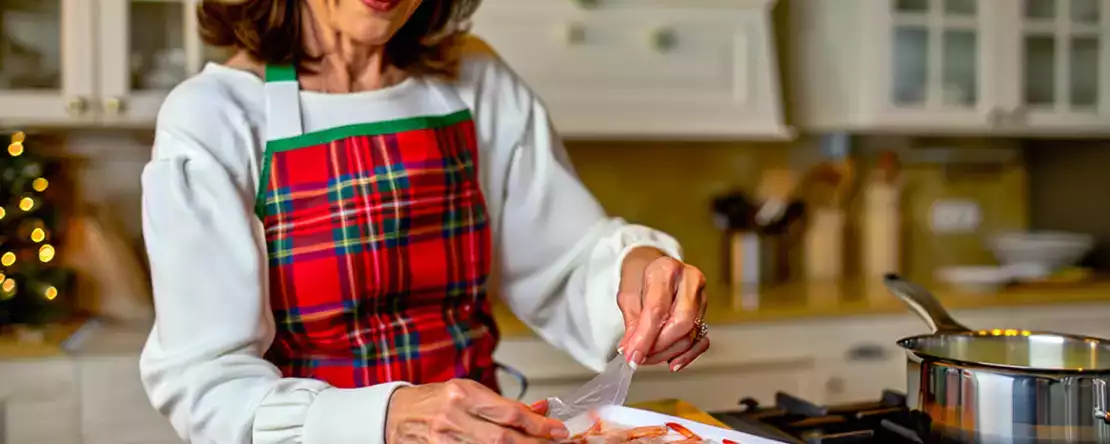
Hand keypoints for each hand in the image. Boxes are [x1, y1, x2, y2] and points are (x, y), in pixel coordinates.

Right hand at [386, 379, 567, 443]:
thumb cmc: (434, 400)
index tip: (558, 429)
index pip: (510, 413)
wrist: (395, 414)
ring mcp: (444, 440)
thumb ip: (502, 403)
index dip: (539, 424)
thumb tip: (540, 408)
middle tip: (555, 442)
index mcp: (462, 394)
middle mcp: (453, 417)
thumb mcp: (468, 391)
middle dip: (534, 442)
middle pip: (504, 438)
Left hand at [616, 248, 708, 371]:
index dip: (645, 337)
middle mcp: (689, 280)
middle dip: (659, 347)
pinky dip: (687, 355)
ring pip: (691, 334)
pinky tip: (672, 361)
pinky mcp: (705, 312)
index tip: (633, 356)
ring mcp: (701, 296)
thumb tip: (632, 350)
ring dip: (668, 353)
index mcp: (666, 269)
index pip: (658, 309)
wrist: (652, 265)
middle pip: (682, 323)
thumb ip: (632, 324)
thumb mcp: (628, 296)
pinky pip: (701, 340)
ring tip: (648, 356)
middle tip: (640, 357)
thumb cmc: (640, 277)